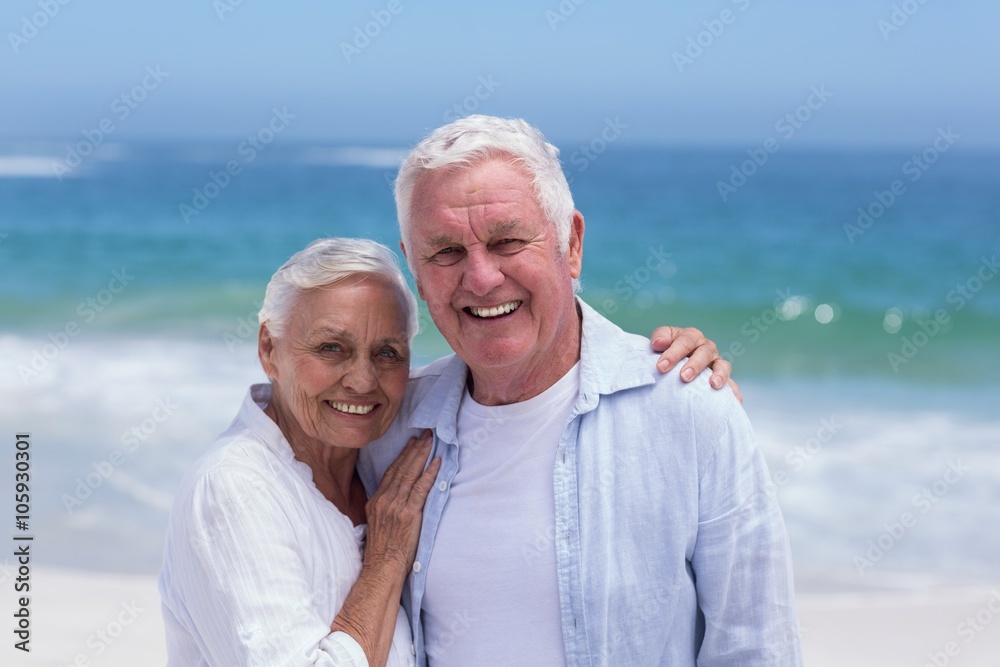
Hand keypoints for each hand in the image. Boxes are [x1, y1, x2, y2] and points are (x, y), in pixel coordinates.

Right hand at [363, 430, 440, 571]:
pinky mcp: (408, 513)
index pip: (390, 472)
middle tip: (425, 435)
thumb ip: (386, 508)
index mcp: (376, 501)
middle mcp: (384, 500)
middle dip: (414, 450)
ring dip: (422, 455)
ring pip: (410, 474)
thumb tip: (397, 498)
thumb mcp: (378, 524)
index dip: (402, 456)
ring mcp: (396, 506)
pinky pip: (421, 488)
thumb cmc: (383, 550)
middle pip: (400, 468)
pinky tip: (437, 462)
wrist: (382, 568)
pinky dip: (429, 473)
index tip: (411, 444)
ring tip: (431, 442)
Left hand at [650, 326, 742, 403]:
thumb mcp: (661, 340)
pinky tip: (735, 400)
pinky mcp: (722, 377)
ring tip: (714, 385)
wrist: (675, 360)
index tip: (661, 367)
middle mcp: (706, 347)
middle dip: (694, 365)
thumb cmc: (666, 349)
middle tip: (684, 377)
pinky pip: (731, 383)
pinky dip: (733, 391)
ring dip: (719, 375)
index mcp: (691, 336)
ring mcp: (716, 362)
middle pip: (704, 353)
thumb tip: (659, 343)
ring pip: (722, 366)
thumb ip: (659, 337)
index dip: (673, 354)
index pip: (684, 342)